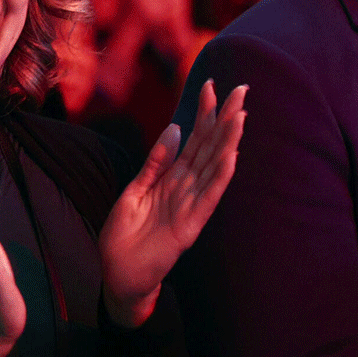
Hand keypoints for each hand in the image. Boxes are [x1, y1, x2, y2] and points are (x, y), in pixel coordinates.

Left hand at [99, 79, 247, 327]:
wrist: (116, 272)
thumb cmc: (125, 234)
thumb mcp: (135, 189)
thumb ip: (156, 161)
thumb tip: (175, 128)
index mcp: (172, 177)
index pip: (193, 138)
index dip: (202, 112)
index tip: (211, 84)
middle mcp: (186, 188)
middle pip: (210, 147)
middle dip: (224, 118)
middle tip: (241, 89)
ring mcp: (190, 206)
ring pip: (215, 167)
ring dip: (229, 142)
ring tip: (241, 115)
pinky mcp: (190, 226)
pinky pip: (208, 197)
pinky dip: (221, 177)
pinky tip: (232, 156)